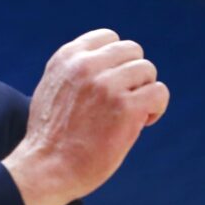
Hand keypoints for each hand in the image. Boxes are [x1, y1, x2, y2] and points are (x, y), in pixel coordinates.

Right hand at [2, 29, 168, 204]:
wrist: (46, 167)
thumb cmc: (50, 136)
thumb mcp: (53, 87)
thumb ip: (75, 70)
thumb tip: (104, 62)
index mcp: (68, 57)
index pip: (108, 37)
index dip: (117, 60)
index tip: (113, 82)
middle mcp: (87, 64)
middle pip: (132, 50)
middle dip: (133, 74)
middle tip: (125, 100)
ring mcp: (107, 84)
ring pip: (147, 70)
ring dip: (145, 91)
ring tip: (133, 114)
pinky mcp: (125, 107)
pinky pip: (158, 92)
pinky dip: (156, 108)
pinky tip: (143, 123)